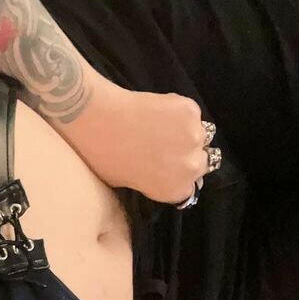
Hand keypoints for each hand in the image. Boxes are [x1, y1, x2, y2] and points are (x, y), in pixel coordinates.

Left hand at [52, 79, 216, 205]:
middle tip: (166, 147)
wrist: (98, 119)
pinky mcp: (191, 109)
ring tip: (162, 128)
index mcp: (175, 189)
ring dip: (185, 133)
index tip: (168, 168)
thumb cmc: (103, 157)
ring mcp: (195, 135)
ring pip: (199, 136)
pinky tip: (159, 112)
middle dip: (186, 156)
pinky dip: (179, 113)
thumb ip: (152, 182)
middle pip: (200, 162)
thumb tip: (161, 174)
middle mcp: (192, 166)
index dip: (178, 176)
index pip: (190, 188)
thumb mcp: (124, 182)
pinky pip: (191, 114)